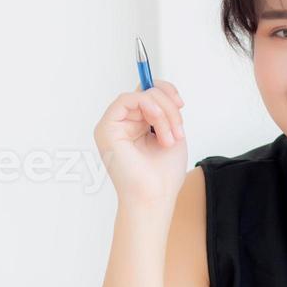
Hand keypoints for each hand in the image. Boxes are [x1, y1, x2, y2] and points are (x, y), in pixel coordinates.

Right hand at [93, 79, 188, 207]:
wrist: (155, 197)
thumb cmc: (163, 175)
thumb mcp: (171, 133)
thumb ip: (165, 111)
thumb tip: (162, 89)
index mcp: (135, 126)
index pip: (146, 94)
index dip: (165, 91)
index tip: (181, 104)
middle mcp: (122, 124)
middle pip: (145, 92)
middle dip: (169, 107)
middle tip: (178, 130)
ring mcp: (112, 126)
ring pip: (141, 96)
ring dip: (163, 112)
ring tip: (169, 137)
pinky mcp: (106, 128)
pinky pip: (127, 100)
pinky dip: (148, 106)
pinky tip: (156, 122)